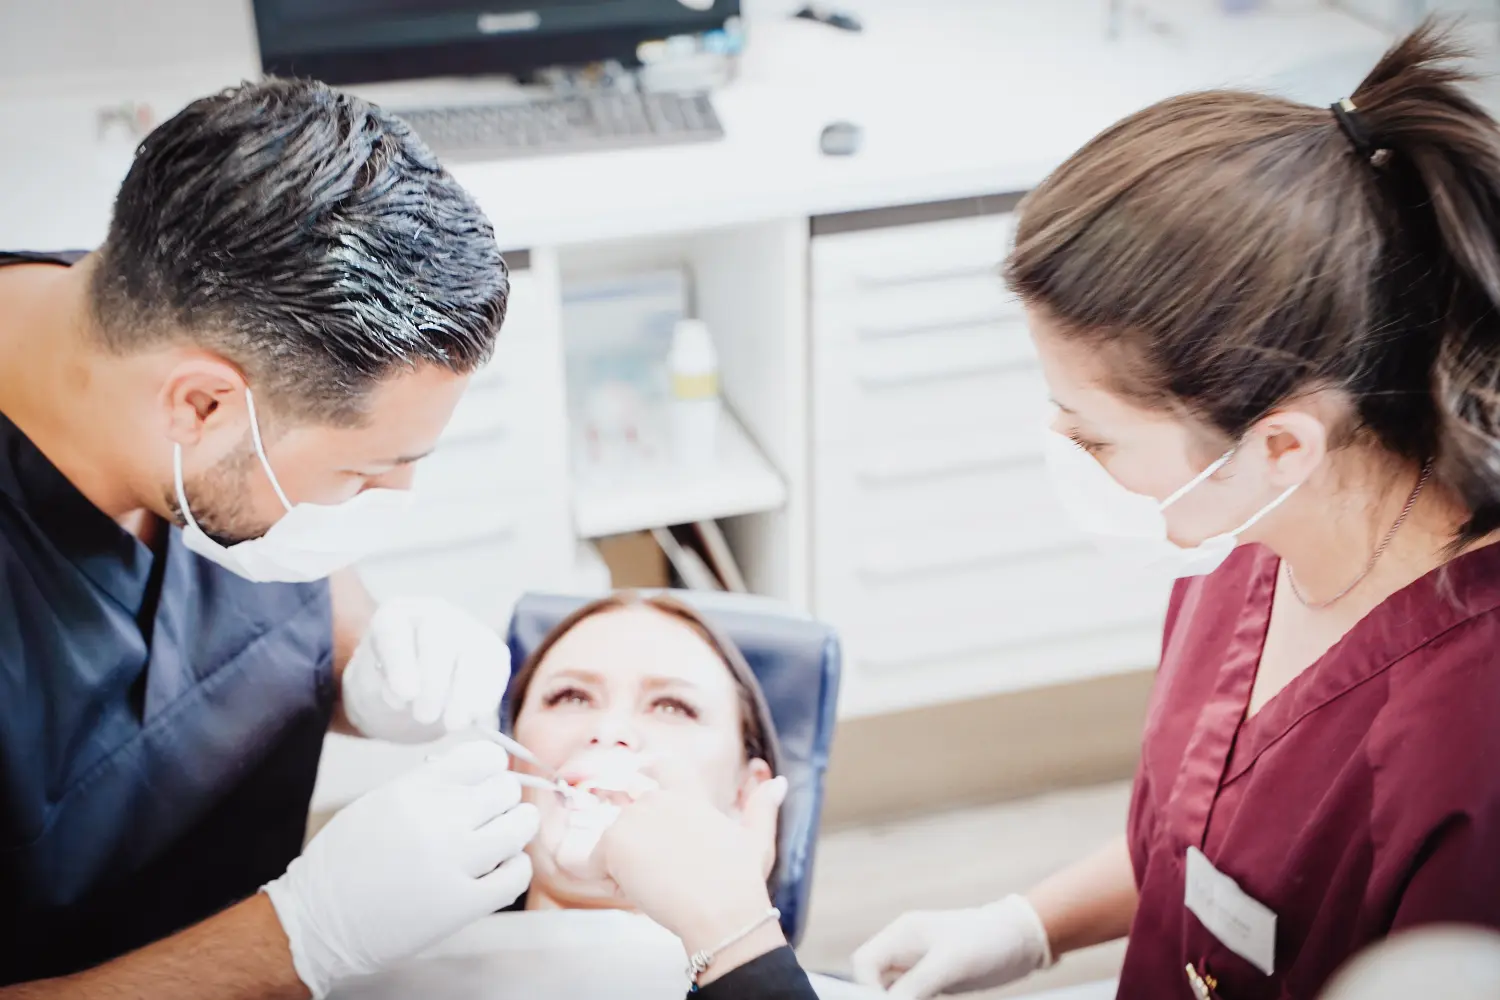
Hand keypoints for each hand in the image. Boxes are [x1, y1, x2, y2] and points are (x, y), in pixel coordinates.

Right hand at [263, 742, 537, 997]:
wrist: (317, 921)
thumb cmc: (344, 861)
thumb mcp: (379, 802)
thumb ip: (427, 785)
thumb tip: (476, 774)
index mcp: (415, 788)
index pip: (484, 757)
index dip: (491, 768)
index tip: (486, 780)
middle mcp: (439, 818)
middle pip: (506, 789)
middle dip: (503, 798)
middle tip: (491, 814)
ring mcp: (454, 861)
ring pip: (520, 825)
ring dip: (517, 827)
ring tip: (503, 837)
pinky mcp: (463, 904)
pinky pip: (517, 875)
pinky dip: (516, 867)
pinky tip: (501, 868)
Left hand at [341, 597, 510, 742]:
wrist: (412, 693)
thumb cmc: (386, 688)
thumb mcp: (369, 690)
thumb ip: (382, 688)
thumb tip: (406, 694)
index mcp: (393, 616)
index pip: (394, 629)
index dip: (400, 661)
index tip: (406, 695)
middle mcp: (431, 613)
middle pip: (438, 634)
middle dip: (434, 680)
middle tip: (424, 716)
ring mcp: (465, 627)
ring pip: (472, 648)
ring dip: (465, 691)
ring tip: (453, 724)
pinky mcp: (490, 648)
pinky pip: (495, 664)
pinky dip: (487, 693)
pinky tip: (476, 716)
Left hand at [597, 777, 787, 954]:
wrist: (722, 911)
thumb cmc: (741, 882)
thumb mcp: (757, 840)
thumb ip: (763, 807)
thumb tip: (779, 782)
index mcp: (689, 796)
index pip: (660, 767)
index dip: (645, 774)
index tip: (639, 784)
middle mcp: (658, 799)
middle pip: (626, 810)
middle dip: (632, 840)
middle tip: (660, 871)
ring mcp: (633, 818)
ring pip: (610, 840)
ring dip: (620, 863)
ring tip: (653, 886)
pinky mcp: (614, 843)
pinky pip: (590, 864)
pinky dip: (603, 882)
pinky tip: (634, 893)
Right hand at [851, 895, 1052, 998]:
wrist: (1023, 940)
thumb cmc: (989, 941)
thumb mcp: (950, 963)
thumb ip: (914, 984)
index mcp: (902, 934)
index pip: (863, 963)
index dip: (865, 989)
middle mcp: (905, 948)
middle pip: (872, 979)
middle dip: (880, 997)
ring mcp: (919, 964)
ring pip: (892, 992)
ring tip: (932, 999)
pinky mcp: (934, 979)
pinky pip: (911, 996)